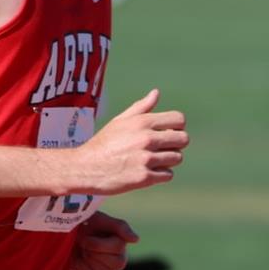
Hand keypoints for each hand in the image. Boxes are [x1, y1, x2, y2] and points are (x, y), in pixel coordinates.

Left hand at [69, 210, 136, 269]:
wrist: (63, 231)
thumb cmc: (83, 222)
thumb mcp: (100, 219)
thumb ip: (121, 227)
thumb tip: (136, 240)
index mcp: (120, 243)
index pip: (118, 248)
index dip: (99, 244)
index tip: (86, 235)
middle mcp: (117, 258)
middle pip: (118, 264)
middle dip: (96, 253)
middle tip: (84, 244)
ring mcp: (105, 268)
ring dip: (91, 261)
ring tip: (82, 251)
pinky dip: (82, 268)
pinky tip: (78, 258)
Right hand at [72, 89, 186, 194]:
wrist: (85, 168)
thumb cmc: (104, 143)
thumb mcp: (119, 121)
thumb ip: (141, 108)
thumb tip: (156, 93)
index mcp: (142, 122)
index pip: (179, 119)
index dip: (176, 127)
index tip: (166, 133)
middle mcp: (146, 138)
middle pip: (183, 139)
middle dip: (175, 144)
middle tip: (160, 148)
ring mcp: (146, 158)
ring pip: (177, 158)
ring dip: (168, 160)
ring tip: (150, 160)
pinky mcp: (145, 177)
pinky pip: (168, 175)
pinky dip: (160, 175)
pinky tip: (146, 171)